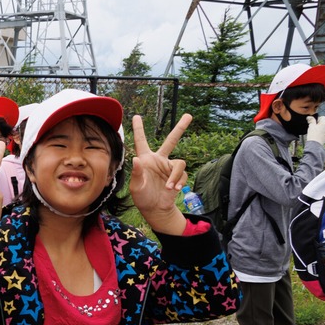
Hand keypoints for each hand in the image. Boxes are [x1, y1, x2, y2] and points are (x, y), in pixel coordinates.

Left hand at [130, 114, 191, 232]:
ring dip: (175, 176)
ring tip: (169, 187)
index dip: (139, 129)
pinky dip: (178, 182)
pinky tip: (173, 189)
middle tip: (189, 115)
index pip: (141, 141)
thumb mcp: (136, 187)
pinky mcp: (178, 176)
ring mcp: (169, 167)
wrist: (155, 209)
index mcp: (146, 159)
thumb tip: (136, 159)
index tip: (137, 116)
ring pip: (180, 162)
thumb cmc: (142, 198)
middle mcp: (158, 160)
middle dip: (180, 128)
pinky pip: (183, 174)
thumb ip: (137, 173)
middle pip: (172, 140)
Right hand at [306, 115, 324, 145]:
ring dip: (323, 127)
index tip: (314, 124)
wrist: (315, 144)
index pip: (322, 117)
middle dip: (321, 123)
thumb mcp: (311, 126)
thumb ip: (311, 120)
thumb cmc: (313, 135)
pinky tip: (320, 134)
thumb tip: (309, 117)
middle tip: (315, 128)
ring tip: (318, 131)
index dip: (317, 120)